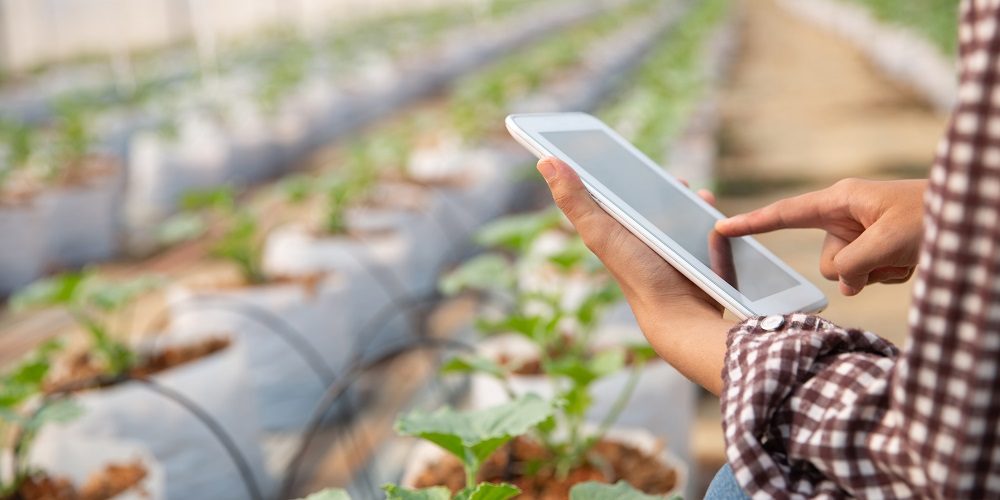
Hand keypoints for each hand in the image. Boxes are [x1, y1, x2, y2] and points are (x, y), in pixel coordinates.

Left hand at [536, 157, 732, 394]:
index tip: (616, 151)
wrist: (678, 313)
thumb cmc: (635, 273)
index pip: (609, 196)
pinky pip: (704, 231)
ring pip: (678, 215)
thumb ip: (575, 200)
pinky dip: (707, 216)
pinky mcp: (697, 258)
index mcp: (613, 232)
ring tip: (689, 189)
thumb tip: (544, 161)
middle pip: (646, 204)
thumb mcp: (600, 231)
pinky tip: (707, 205)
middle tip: (668, 176)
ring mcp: (669, 251)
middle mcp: (638, 241)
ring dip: (685, 199)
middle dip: (658, 186)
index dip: (611, 173)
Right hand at [715, 178, 925, 295]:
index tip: (721, 228)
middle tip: (891, 255)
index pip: (785, 214)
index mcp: (841, 200)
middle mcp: (847, 215)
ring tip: (907, 256)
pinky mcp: (878, 247)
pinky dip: (889, 274)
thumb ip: (853, 266)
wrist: (974, 217)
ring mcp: (863, 233)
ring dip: (877, 273)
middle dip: (856, 268)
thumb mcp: (888, 243)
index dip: (752, 223)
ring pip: (849, 272)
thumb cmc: (933, 217)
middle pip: (828, 260)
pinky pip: (868, 275)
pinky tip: (911, 260)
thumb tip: (845, 284)